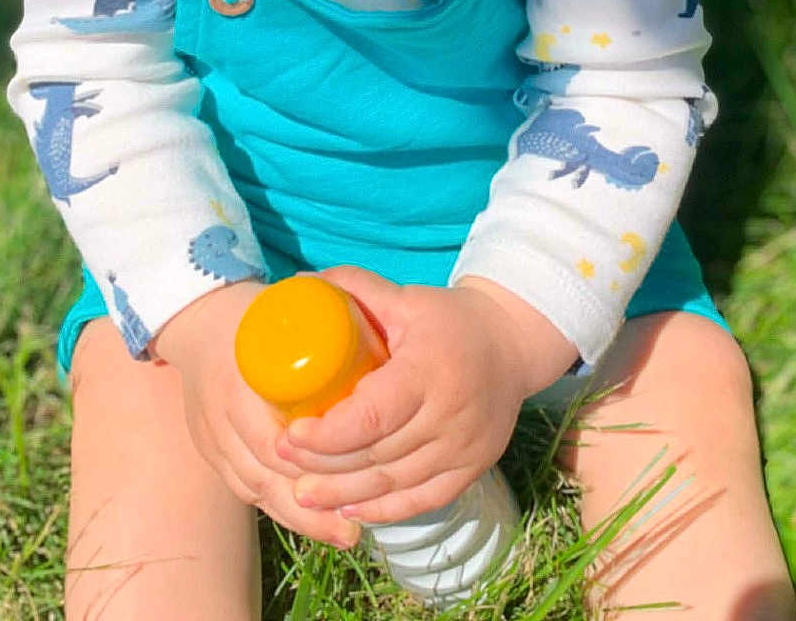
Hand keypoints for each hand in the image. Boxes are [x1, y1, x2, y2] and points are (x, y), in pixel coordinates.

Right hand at [153, 281, 361, 548]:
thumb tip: (384, 340)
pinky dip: (280, 509)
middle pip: (266, 477)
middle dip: (313, 507)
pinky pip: (244, 490)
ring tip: (344, 533)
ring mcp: (211, 439)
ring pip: (256, 491)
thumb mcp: (286, 311)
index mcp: (239, 383)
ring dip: (301, 518)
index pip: (272, 444)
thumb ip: (329, 319)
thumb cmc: (253, 314)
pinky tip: (313, 521)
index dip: (312, 466)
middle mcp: (220, 417)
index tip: (352, 478)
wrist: (198, 321)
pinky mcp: (210, 452)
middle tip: (356, 524)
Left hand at [276, 267, 574, 524]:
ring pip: (396, 483)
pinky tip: (350, 510)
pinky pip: (423, 500)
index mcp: (429, 371)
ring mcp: (465, 448)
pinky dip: (384, 510)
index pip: (372, 416)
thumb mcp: (406, 298)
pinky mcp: (472, 468)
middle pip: (378, 455)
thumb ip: (356, 289)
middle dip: (324, 465)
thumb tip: (301, 285)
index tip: (292, 432)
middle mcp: (450, 415)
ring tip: (303, 493)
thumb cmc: (450, 319)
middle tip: (283, 458)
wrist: (512, 344)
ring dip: (345, 495)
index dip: (328, 434)